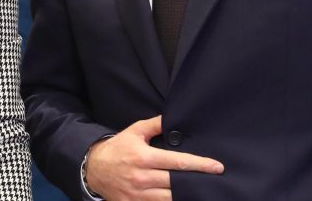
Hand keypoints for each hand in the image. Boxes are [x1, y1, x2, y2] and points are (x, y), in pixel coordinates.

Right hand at [86, 116, 223, 199]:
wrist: (94, 168)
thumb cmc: (118, 148)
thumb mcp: (134, 131)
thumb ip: (155, 125)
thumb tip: (172, 118)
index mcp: (144, 157)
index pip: (178, 162)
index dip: (200, 165)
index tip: (217, 167)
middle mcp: (142, 177)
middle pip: (177, 182)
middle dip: (196, 182)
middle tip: (213, 181)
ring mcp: (138, 195)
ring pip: (170, 198)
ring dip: (186, 195)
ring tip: (201, 191)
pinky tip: (182, 198)